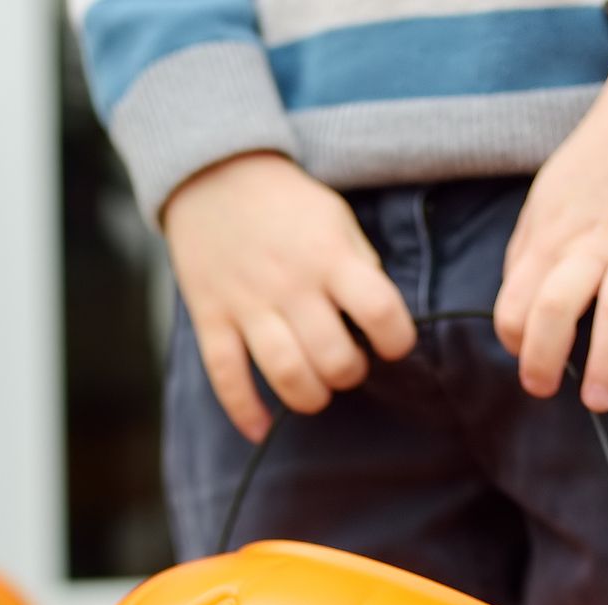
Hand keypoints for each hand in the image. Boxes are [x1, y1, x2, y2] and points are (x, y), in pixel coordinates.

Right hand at [164, 151, 417, 441]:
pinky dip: (244, 410)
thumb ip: (358, 265)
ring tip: (316, 389)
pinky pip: (226, 377)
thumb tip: (373, 320)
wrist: (213, 173)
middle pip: (334, 358)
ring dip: (310, 396)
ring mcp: (247, 304)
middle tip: (346, 363)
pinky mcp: (211, 318)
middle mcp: (291, 284)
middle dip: (349, 373)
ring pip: (286, 374)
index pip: (381, 312)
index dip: (397, 340)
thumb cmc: (285, 203)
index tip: (391, 344)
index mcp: (330, 256)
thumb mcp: (336, 217)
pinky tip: (261, 428)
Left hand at [493, 23, 607, 409]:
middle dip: (546, 358)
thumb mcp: (545, 200)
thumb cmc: (596, 165)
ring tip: (601, 401)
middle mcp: (592, 240)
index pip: (516, 299)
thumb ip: (529, 255)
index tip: (525, 356)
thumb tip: (517, 315)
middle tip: (546, 391)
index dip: (513, 337)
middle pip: (558, 306)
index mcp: (551, 233)